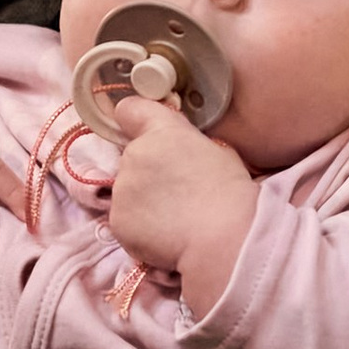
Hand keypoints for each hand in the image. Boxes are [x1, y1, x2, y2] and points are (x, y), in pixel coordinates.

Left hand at [105, 99, 255, 315]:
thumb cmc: (231, 194)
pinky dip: (140, 228)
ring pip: (128, 192)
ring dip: (144, 201)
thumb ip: (188, 143)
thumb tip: (179, 151)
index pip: (131, 110)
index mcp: (162, 132)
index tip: (142, 132)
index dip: (135, 121)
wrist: (224, 238)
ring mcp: (122, 189)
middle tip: (178, 193)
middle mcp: (134, 154)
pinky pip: (126, 221)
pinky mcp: (117, 221)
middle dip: (149, 172)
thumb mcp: (218, 151)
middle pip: (133, 158)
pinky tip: (166, 235)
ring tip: (175, 219)